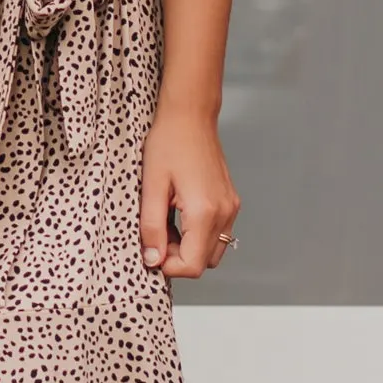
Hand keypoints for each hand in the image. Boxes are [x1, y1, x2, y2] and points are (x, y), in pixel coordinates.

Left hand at [140, 102, 239, 280]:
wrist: (190, 116)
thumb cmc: (168, 143)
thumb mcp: (151, 186)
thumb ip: (152, 227)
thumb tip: (153, 259)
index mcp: (204, 211)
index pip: (192, 266)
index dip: (168, 266)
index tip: (151, 250)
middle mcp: (224, 213)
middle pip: (204, 263)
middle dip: (179, 258)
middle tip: (157, 235)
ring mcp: (230, 207)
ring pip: (213, 250)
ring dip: (190, 248)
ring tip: (168, 224)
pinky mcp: (231, 201)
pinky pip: (219, 233)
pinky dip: (200, 235)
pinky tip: (181, 215)